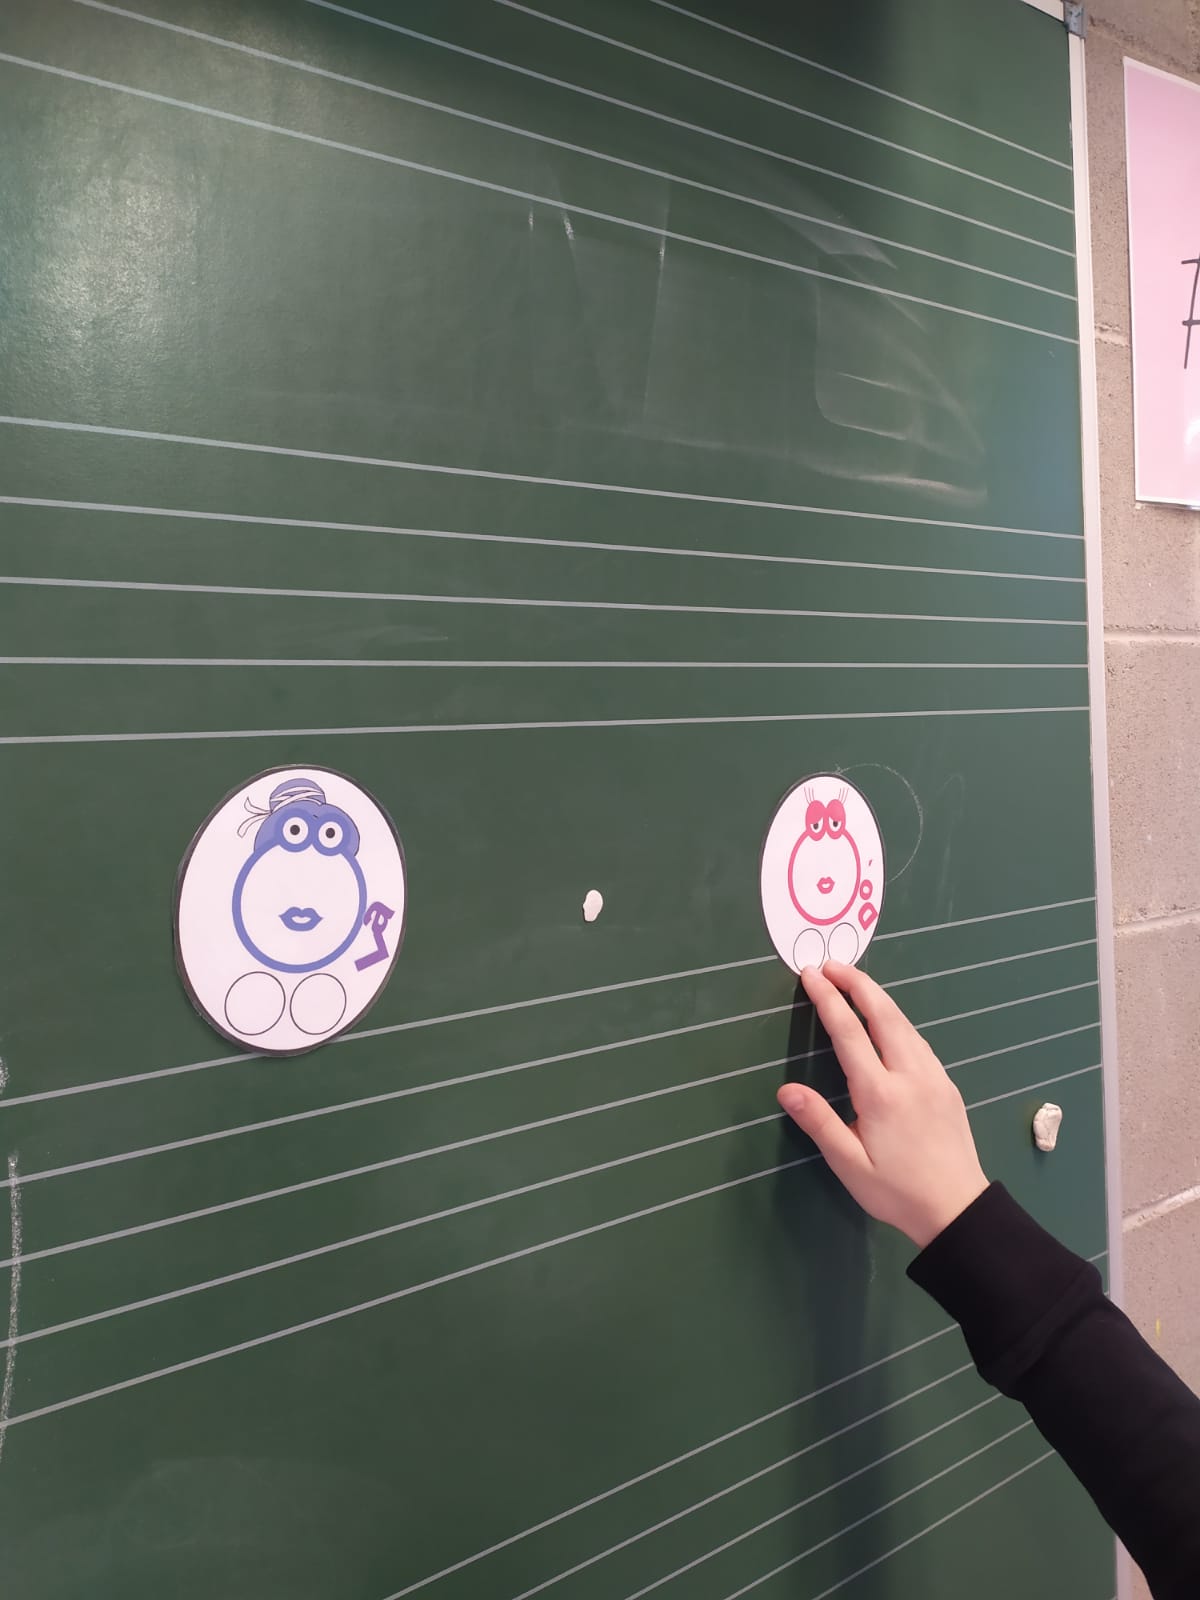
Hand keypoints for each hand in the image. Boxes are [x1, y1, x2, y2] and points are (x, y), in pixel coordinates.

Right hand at [777, 961, 988, 1248]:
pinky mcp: (946, 1085)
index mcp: (880, 1092)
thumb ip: (818, 1122)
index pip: (848, 1032)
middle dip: (856, 983)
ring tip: (855, 984)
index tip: (810, 974)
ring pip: (905, 1023)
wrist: (958, 1210)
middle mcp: (909, 1074)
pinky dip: (898, 1020)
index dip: (827, 999)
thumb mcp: (849, 1164)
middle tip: (832, 964)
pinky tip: (889, 1023)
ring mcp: (933, 1076)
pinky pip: (919, 1040)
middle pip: (883, 1013)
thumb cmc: (896, 1191)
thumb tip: (785, 1089)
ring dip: (879, 998)